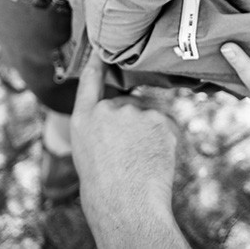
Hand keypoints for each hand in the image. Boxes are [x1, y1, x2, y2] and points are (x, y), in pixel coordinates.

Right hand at [71, 55, 188, 247]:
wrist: (126, 204)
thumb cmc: (105, 187)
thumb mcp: (89, 152)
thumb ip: (102, 127)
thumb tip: (123, 113)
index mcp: (83, 119)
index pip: (90, 80)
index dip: (96, 61)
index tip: (101, 45)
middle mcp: (107, 109)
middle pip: (127, 108)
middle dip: (132, 128)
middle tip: (128, 157)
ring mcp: (135, 112)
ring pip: (148, 119)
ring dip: (148, 136)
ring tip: (140, 162)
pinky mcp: (160, 119)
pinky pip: (166, 127)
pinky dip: (164, 142)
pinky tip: (155, 160)